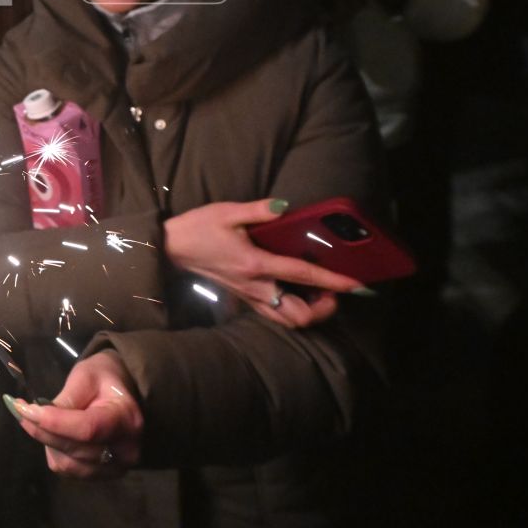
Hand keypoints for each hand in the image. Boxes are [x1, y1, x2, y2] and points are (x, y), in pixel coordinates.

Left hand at [8, 351, 143, 478]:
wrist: (124, 394)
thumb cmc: (105, 378)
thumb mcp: (87, 376)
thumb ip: (67, 398)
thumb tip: (38, 415)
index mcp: (127, 419)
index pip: (87, 429)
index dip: (54, 422)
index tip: (25, 409)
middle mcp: (126, 450)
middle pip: (74, 448)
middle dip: (42, 430)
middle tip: (20, 410)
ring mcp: (116, 467)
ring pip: (68, 463)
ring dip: (47, 442)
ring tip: (37, 420)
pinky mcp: (102, 474)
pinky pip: (68, 470)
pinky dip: (54, 452)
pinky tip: (52, 434)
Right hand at [162, 198, 368, 327]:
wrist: (171, 248)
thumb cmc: (198, 228)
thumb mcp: (227, 211)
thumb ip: (259, 210)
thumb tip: (285, 206)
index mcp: (255, 265)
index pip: (303, 275)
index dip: (333, 281)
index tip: (357, 284)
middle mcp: (256, 287)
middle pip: (298, 315)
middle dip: (324, 308)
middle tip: (335, 290)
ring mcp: (249, 297)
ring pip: (287, 320)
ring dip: (309, 312)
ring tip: (320, 293)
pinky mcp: (244, 298)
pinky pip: (274, 314)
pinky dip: (293, 310)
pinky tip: (297, 292)